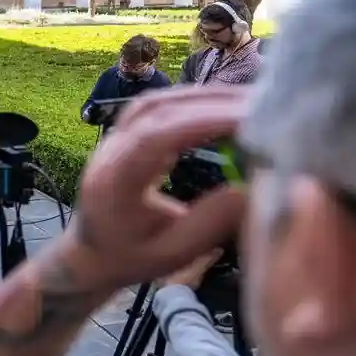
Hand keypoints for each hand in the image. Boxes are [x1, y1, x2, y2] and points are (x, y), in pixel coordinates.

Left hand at [59, 86, 248, 292]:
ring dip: (204, 97)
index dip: (204, 120)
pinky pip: (157, 107)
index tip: (250, 117)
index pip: (157, 136)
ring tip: (251, 102)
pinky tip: (223, 105)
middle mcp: (110, 149)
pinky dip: (192, 101)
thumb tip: (253, 187)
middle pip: (159, 109)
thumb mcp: (172, 254)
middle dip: (212, 103)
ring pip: (157, 101)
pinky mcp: (125, 133)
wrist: (89, 254)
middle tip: (265, 104)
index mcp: (114, 180)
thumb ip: (209, 223)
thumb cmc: (129, 258)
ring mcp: (114, 137)